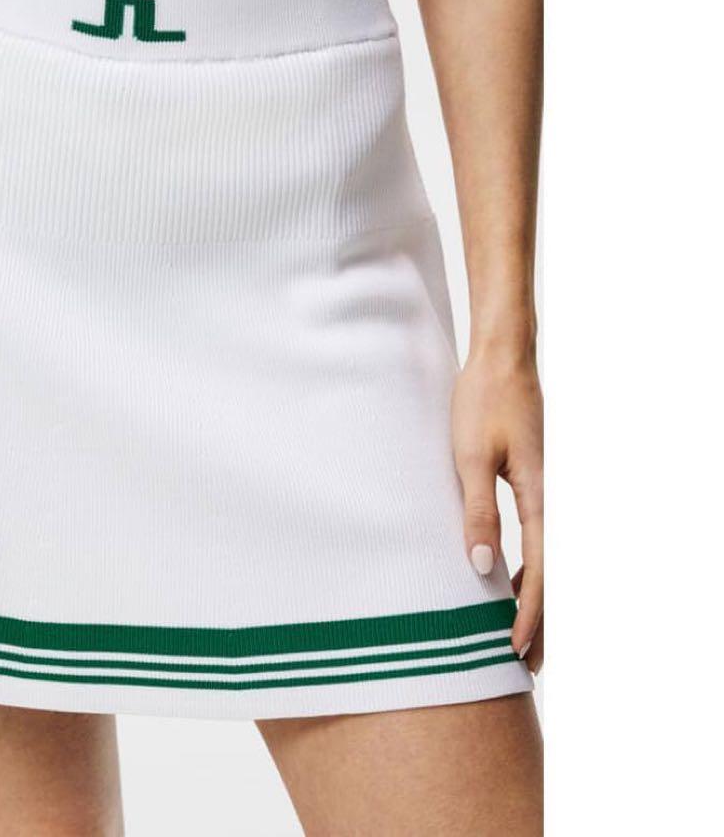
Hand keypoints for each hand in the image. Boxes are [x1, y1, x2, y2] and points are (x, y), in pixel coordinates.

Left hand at [452, 347, 542, 672]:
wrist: (501, 358)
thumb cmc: (482, 403)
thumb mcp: (470, 458)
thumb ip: (478, 511)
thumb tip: (481, 569)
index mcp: (541, 496)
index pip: (541, 570)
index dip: (530, 613)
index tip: (516, 649)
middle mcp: (551, 496)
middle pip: (554, 572)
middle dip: (544, 619)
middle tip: (529, 665)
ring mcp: (546, 488)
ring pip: (548, 556)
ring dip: (538, 596)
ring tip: (524, 635)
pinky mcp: (533, 479)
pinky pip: (538, 534)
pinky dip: (531, 565)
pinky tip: (511, 578)